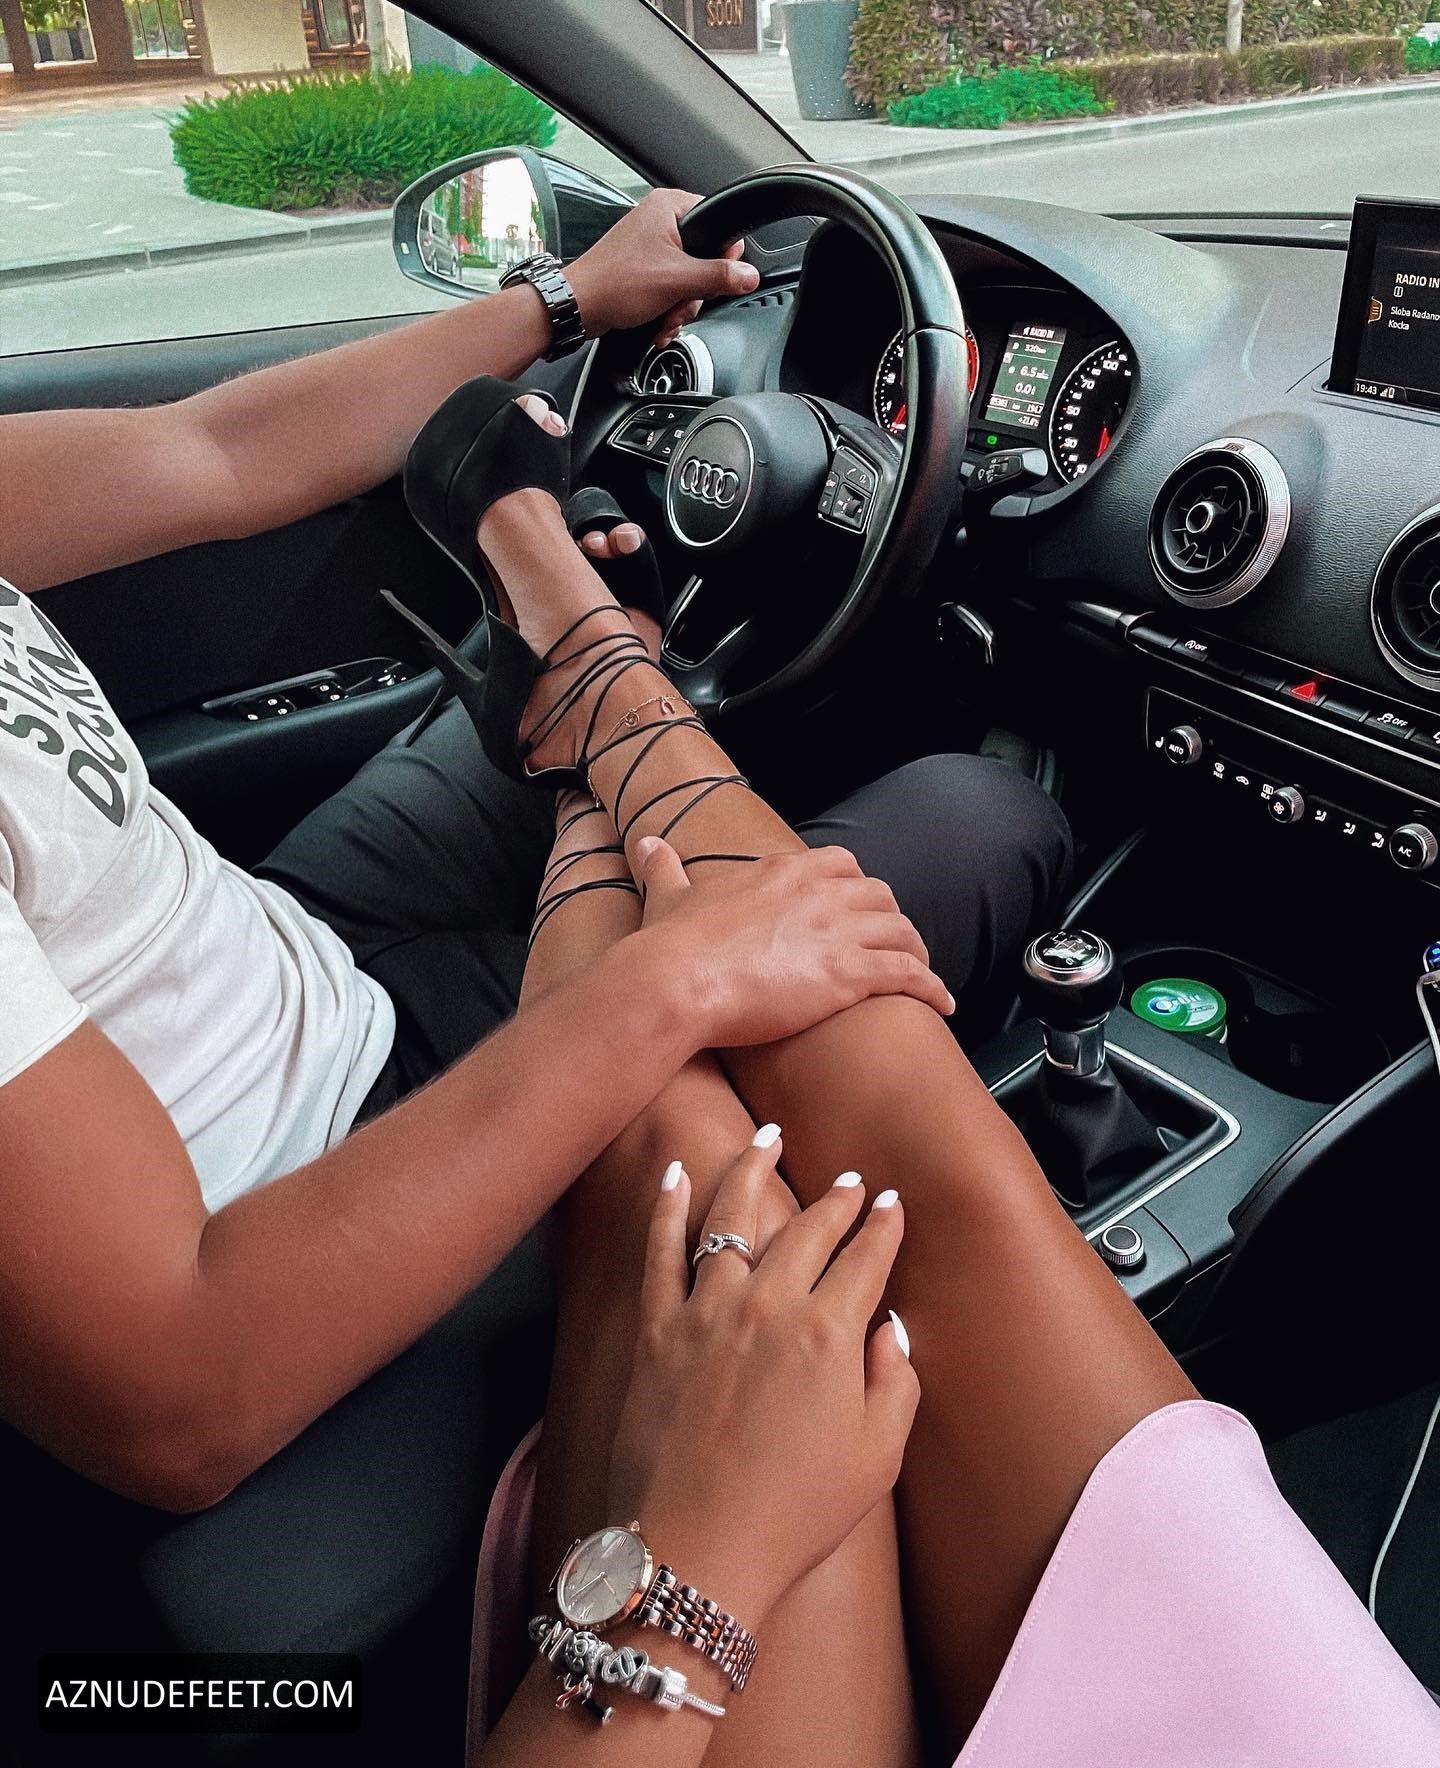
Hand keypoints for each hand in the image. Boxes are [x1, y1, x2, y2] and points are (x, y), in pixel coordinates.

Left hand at [566, 189, 758, 341]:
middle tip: (681, 303)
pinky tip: (659, 323)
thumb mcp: (677, 280)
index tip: (716, 277)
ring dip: (681, 306)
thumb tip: (748, 275)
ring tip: (665, 317)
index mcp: (669, 207)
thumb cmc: (615, 284)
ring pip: (689, 278)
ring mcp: (651, 246)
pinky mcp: (644, 269)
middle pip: (705, 258)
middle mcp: (660, 222)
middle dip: (695, 292)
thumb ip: (718, 277)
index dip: (723, 255)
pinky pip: (671, 288)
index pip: (718, 222)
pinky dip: (668, 309)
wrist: (580, 307)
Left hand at [608, 1136, 918, 1623]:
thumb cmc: (791, 1515)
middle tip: (850, 1180)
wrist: (695, 1551)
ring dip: (754, 1169)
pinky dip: (668, 1205)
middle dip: (836, 1199)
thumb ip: (895, 1383)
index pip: (866, 1259)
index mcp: (830, 1335)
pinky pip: (660, 1249)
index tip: (891, 1204)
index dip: (884, 1226)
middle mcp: (769, 1306)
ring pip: (731, 1216)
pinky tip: (677, 1173)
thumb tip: (893, 1331)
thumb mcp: (877, 1459)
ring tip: (768, 1139)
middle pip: (808, 1230)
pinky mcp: (657, 1328)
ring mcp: (707, 1311)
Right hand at [633, 837, 955, 1050]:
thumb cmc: (670, 944)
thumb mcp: (668, 895)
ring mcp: (837, 931)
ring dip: (915, 951)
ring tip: (921, 972)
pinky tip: (942, 1002)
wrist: (676, 980)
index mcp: (783, 870)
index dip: (855, 888)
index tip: (857, 908)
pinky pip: (908, 974)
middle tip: (892, 942)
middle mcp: (819, 892)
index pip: (840, 865)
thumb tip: (648, 843)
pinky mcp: (849, 973)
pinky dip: (931, 986)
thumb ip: (664, 867)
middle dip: (890, 919)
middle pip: (878, 896)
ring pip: (900, 931)